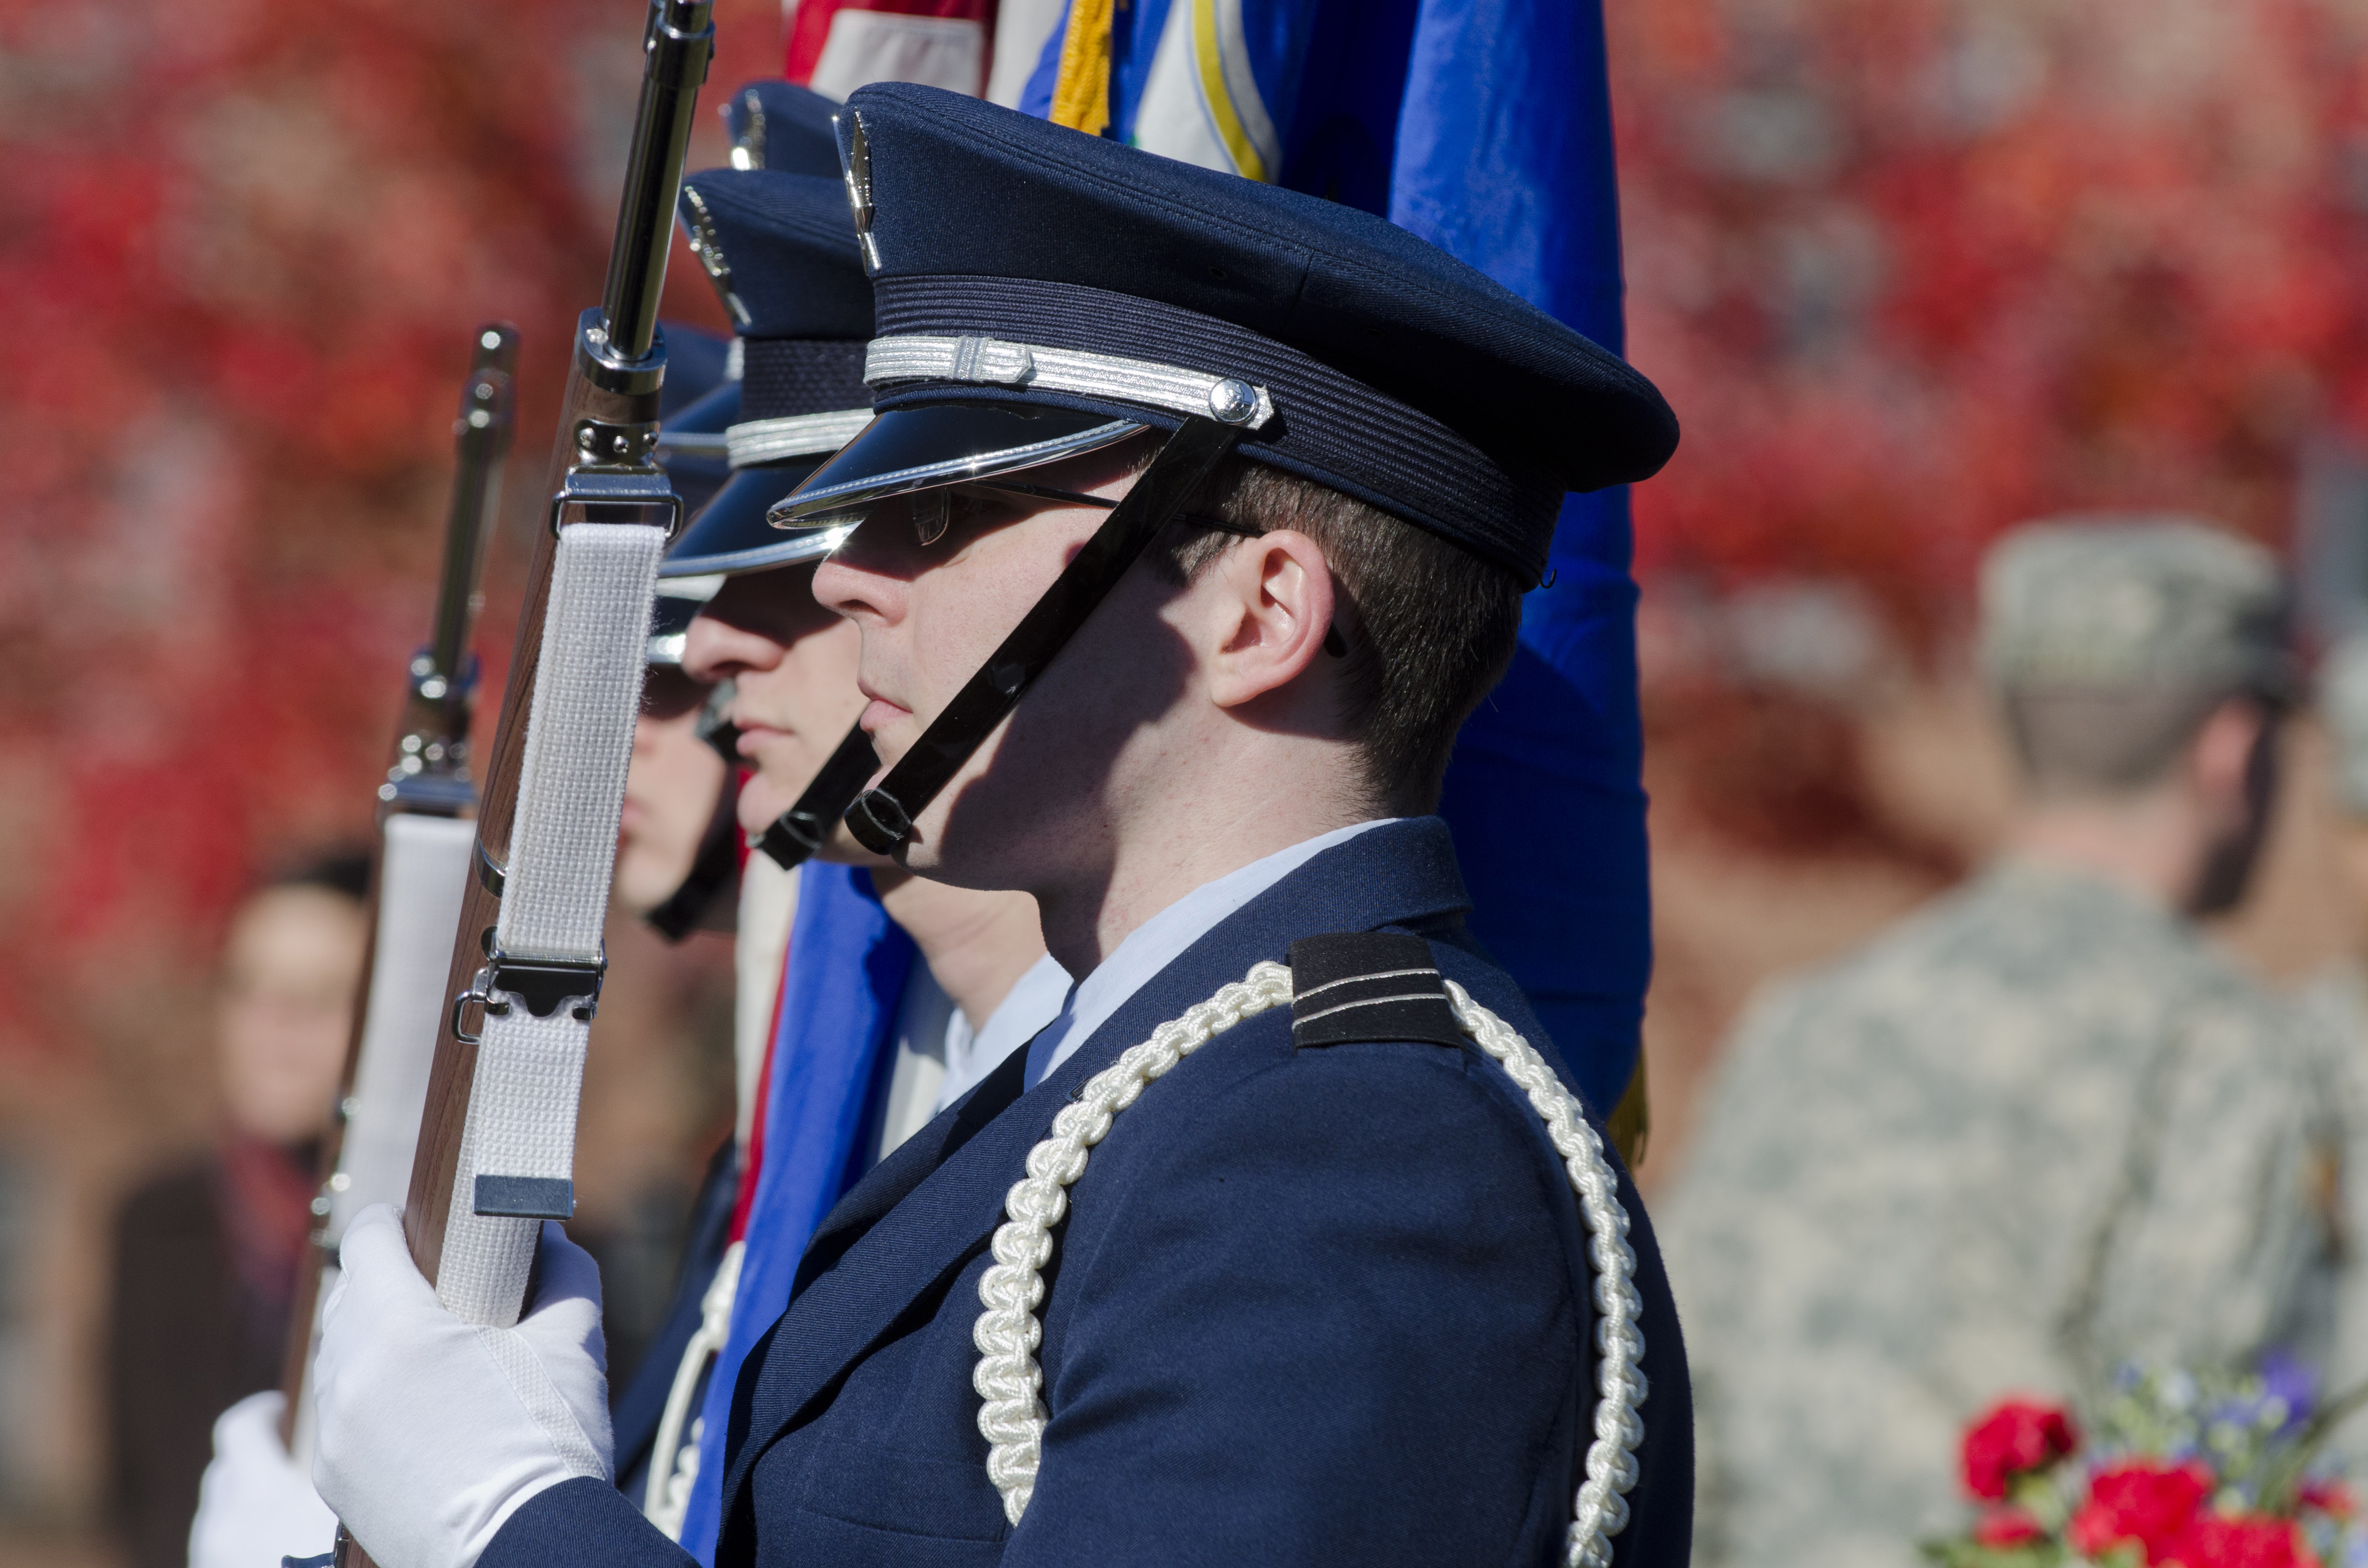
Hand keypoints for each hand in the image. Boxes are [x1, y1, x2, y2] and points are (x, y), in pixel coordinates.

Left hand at [187, 1390, 338, 1567]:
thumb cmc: (340, 1563)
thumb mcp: (355, 1508)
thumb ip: (348, 1470)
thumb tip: (355, 1439)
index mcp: (257, 1493)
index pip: (239, 1429)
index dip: (260, 1413)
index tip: (280, 1410)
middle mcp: (221, 1527)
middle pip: (223, 1476)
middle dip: (250, 1462)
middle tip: (289, 1463)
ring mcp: (210, 1564)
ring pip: (218, 1523)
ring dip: (244, 1511)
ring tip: (286, 1521)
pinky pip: (219, 1557)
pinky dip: (241, 1547)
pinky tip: (275, 1559)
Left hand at [311, 1205, 611, 1567]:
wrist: (524, 1550)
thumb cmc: (550, 1447)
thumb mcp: (574, 1343)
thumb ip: (563, 1271)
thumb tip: (548, 1236)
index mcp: (401, 1330)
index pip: (369, 1241)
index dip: (394, 1222)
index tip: (417, 1224)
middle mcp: (351, 1377)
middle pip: (347, 1296)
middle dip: (383, 1281)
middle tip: (430, 1285)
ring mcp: (334, 1433)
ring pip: (334, 1355)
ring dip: (367, 1338)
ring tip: (420, 1348)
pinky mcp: (333, 1478)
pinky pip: (334, 1411)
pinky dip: (362, 1393)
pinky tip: (408, 1404)